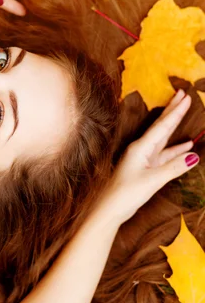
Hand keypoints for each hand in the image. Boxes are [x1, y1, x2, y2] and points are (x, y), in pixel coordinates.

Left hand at [103, 90, 198, 224]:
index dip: (175, 111)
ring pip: (164, 139)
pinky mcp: (146, 168)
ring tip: (185, 113)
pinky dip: (176, 150)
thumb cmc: (126, 193)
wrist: (109, 209)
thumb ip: (173, 168)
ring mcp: (144, 158)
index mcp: (141, 147)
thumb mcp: (152, 180)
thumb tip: (193, 156)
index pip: (162, 126)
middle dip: (173, 110)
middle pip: (162, 126)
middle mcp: (142, 149)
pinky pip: (165, 155)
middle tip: (183, 94)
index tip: (185, 96)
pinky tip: (186, 146)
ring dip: (175, 127)